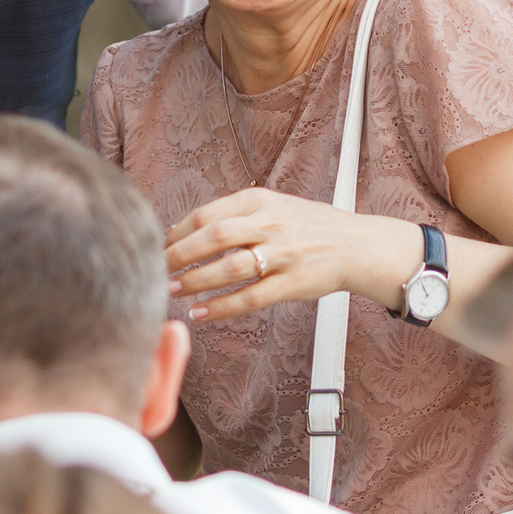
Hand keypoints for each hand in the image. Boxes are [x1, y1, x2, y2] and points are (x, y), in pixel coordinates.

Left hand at [164, 188, 422, 322]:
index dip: (177, 232)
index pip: (208, 213)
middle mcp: (272, 224)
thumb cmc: (309, 227)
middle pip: (214, 236)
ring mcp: (284, 254)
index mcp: (262, 200)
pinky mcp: (293, 284)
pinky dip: (221, 307)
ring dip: (194, 281)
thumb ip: (235, 214)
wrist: (357, 245)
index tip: (158, 246)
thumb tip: (183, 230)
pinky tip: (200, 313)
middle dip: (178, 255)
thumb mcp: (274, 206)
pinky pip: (250, 297)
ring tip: (170, 291)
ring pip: (230, 267)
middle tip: (154, 269)